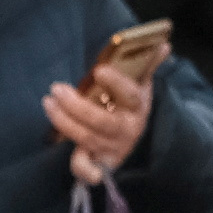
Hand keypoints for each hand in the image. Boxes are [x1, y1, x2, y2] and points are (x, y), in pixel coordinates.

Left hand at [38, 66, 153, 173]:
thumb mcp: (140, 85)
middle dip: (76, 106)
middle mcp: (128, 129)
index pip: (131, 95)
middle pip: (102, 121)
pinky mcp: (101, 163)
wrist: (132, 138)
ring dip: (63, 121)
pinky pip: (87, 168)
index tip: (99, 70)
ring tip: (48, 102)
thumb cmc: (128, 105)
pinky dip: (79, 166)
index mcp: (138, 107)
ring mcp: (113, 147)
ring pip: (87, 138)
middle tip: (56, 88)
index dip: (116, 83)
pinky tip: (64, 150)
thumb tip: (164, 44)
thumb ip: (148, 65)